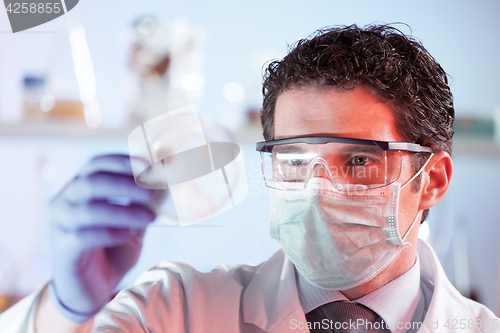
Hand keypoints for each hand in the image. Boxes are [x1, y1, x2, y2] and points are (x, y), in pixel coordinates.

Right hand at [47, 154, 158, 322]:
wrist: (92, 289)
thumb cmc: (112, 249)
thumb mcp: (133, 222)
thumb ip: (143, 203)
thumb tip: (166, 178)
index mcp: (79, 188)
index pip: (96, 164)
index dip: (121, 162)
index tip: (149, 166)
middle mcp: (63, 202)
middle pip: (91, 182)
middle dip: (125, 184)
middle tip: (152, 191)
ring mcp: (59, 226)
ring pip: (88, 209)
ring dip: (123, 211)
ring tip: (150, 216)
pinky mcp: (62, 251)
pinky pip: (83, 236)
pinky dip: (110, 233)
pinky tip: (128, 235)